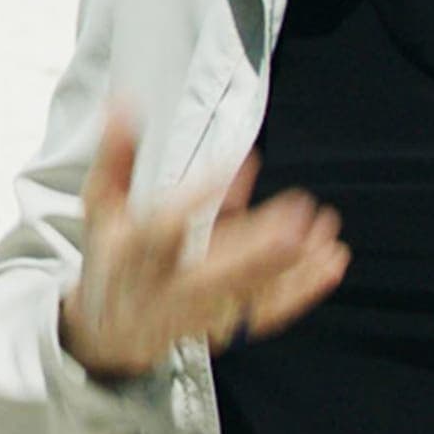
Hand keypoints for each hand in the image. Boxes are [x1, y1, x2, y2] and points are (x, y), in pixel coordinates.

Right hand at [54, 111, 348, 379]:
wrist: (107, 334)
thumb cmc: (111, 258)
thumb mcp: (102, 207)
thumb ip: (117, 156)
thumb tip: (122, 100)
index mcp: (132, 255)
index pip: (165, 227)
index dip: (204, 193)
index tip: (245, 160)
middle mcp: (164, 290)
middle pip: (216, 271)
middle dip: (262, 245)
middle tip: (301, 209)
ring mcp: (197, 313)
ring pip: (251, 293)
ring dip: (294, 265)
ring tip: (326, 229)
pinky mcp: (224, 328)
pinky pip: (268, 313)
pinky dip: (303, 291)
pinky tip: (331, 262)